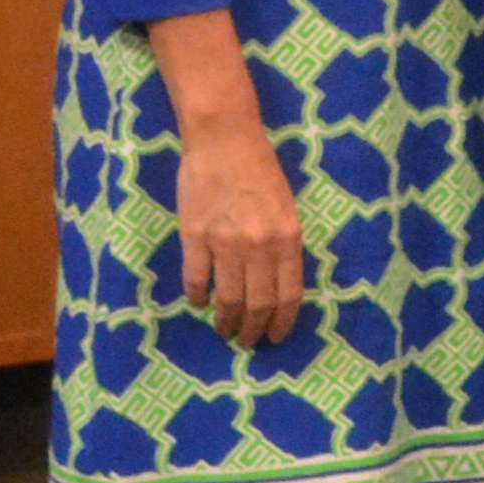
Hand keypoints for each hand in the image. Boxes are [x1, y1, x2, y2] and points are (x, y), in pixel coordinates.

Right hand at [174, 109, 305, 349]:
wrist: (224, 140)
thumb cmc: (261, 171)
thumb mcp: (287, 208)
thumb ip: (285, 245)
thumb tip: (279, 284)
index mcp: (288, 237)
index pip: (289, 294)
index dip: (283, 322)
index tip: (276, 338)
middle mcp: (259, 244)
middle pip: (258, 303)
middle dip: (253, 330)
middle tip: (247, 342)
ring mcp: (225, 242)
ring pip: (227, 299)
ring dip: (226, 322)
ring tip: (224, 331)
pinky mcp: (194, 236)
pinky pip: (196, 279)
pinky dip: (198, 297)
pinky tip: (200, 303)